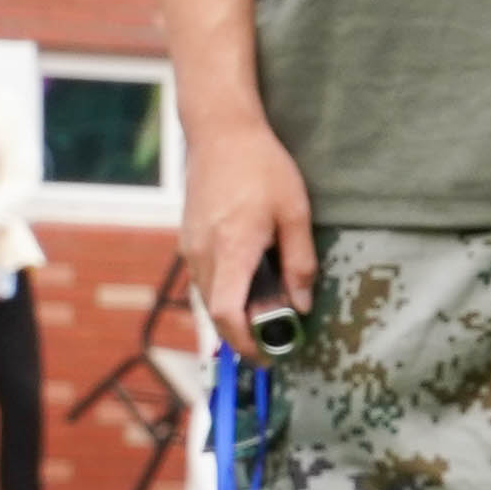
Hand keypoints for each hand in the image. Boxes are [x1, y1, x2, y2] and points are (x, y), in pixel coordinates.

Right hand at [185, 112, 312, 354]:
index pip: (227, 313)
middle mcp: (202, 252)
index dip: (245, 343)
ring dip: (235, 313)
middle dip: (245, 334)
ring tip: (271, 315)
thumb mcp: (296, 215)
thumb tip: (301, 306)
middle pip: (217, 312)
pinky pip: (205, 277)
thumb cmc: (262, 168)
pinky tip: (252, 286)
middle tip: (278, 342)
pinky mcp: (189, 237)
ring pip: (209, 296)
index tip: (268, 358)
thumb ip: (300, 263)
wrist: (220, 131)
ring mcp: (190, 244)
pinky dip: (226, 291)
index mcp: (231, 249)